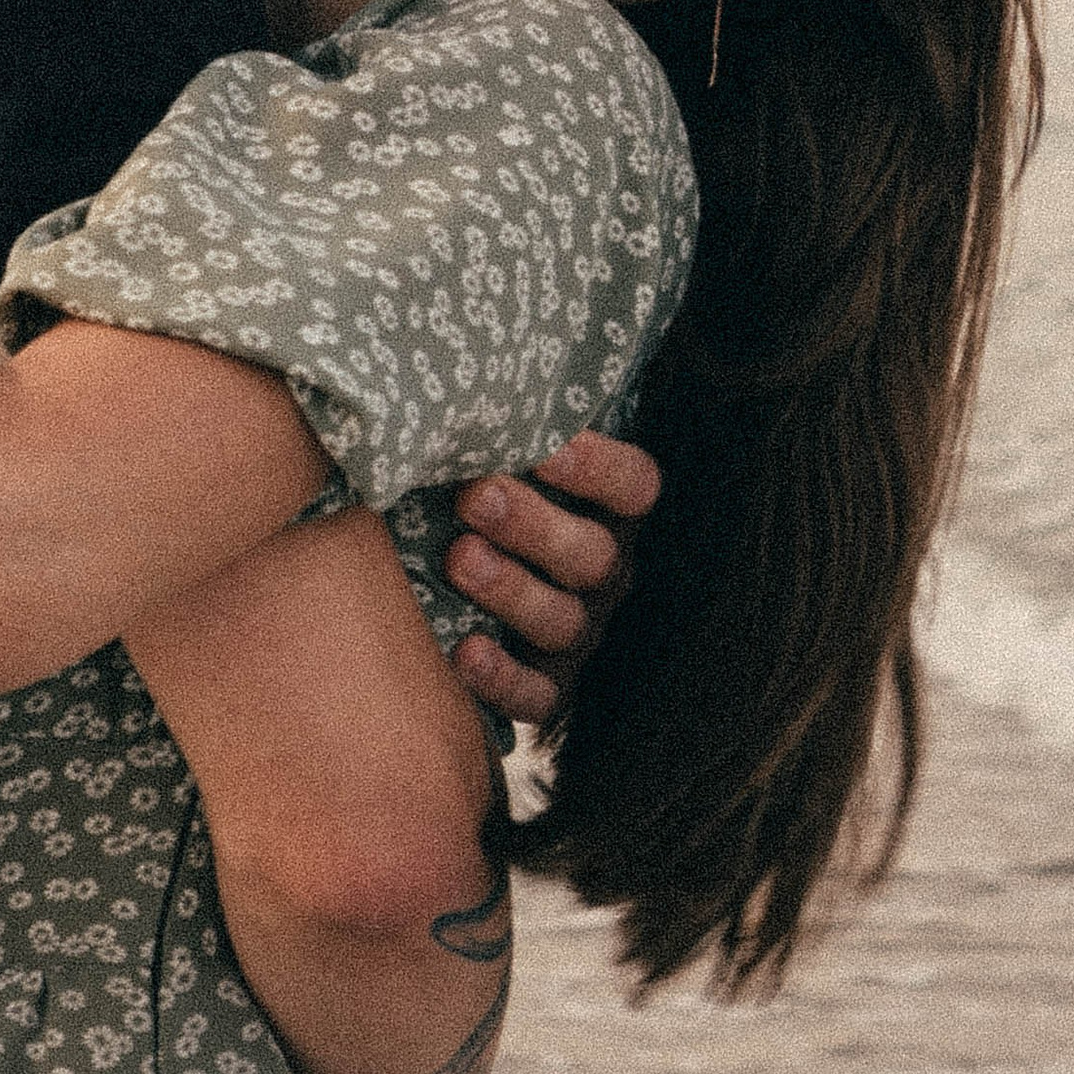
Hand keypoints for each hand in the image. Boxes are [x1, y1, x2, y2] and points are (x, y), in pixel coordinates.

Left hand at [444, 432, 659, 727]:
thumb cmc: (470, 489)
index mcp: (605, 509)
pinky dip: (502, 677)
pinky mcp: (545, 689)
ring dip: (511, 590)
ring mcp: (577, 633)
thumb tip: (465, 376)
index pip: (634, 486)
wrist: (438, 562)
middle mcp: (602, 573)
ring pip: (563, 622)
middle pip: (592, 555)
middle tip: (474, 495)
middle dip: (532, 525)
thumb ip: (499, 427)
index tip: (544, 447)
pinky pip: (538, 697)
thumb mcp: (495, 456)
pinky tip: (463, 649)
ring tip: (457, 558)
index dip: (598, 468)